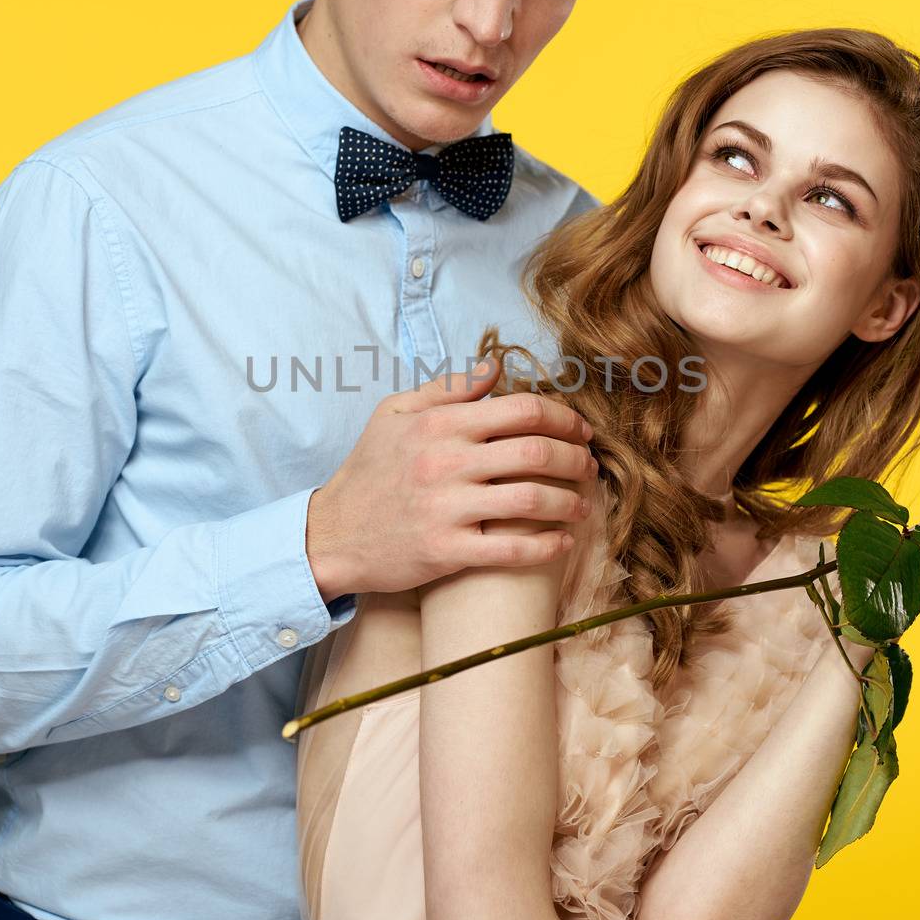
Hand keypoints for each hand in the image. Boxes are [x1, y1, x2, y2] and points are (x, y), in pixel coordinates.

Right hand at [306, 357, 597, 599]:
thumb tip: (494, 369)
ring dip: (569, 502)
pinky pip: (510, 548)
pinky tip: (562, 542)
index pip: (521, 409)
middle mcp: (445, 462)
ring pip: (530, 499)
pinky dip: (546, 546)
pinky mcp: (445, 551)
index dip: (562, 417)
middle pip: (534, 451)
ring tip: (583, 504)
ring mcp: (446, 508)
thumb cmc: (368, 472)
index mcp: (439, 424)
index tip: (579, 429)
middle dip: (575, 458)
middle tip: (589, 465)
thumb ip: (446, 389)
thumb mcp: (394, 415)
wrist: (330, 535)